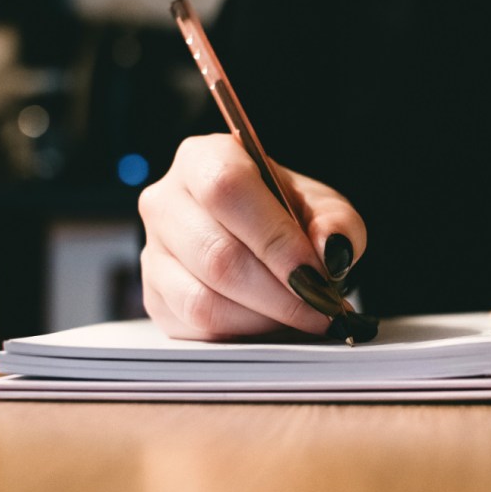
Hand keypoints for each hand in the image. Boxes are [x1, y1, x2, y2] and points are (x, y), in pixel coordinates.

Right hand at [138, 134, 367, 340]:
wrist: (262, 237)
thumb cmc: (290, 215)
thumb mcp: (325, 209)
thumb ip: (337, 224)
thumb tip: (331, 250)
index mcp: (204, 159)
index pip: (227, 191)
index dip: (275, 239)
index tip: (318, 275)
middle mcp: (166, 201)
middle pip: (217, 255)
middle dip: (281, 293)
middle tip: (323, 308)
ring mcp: (153, 251)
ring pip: (203, 299)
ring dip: (264, 318)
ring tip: (303, 317)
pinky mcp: (154, 297)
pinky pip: (196, 326)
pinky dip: (243, 333)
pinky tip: (273, 324)